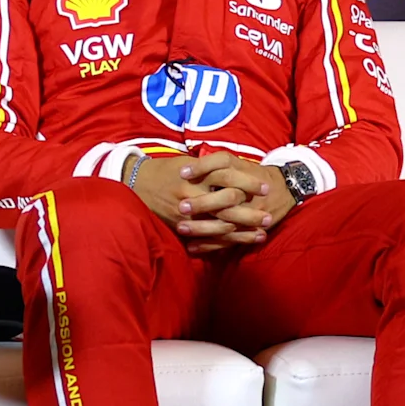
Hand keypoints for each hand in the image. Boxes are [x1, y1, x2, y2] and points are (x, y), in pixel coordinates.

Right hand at [125, 154, 274, 253]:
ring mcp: (185, 215)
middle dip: (250, 212)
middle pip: (228, 205)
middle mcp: (191, 195)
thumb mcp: (187, 162)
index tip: (266, 188)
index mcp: (195, 175)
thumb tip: (237, 170)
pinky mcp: (180, 227)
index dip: (249, 184)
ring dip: (243, 231)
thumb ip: (210, 168)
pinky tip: (239, 243)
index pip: (229, 179)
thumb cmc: (164, 170)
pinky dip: (224, 241)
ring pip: (220, 226)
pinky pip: (206, 238)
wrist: (135, 183)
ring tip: (261, 233)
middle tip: (269, 216)